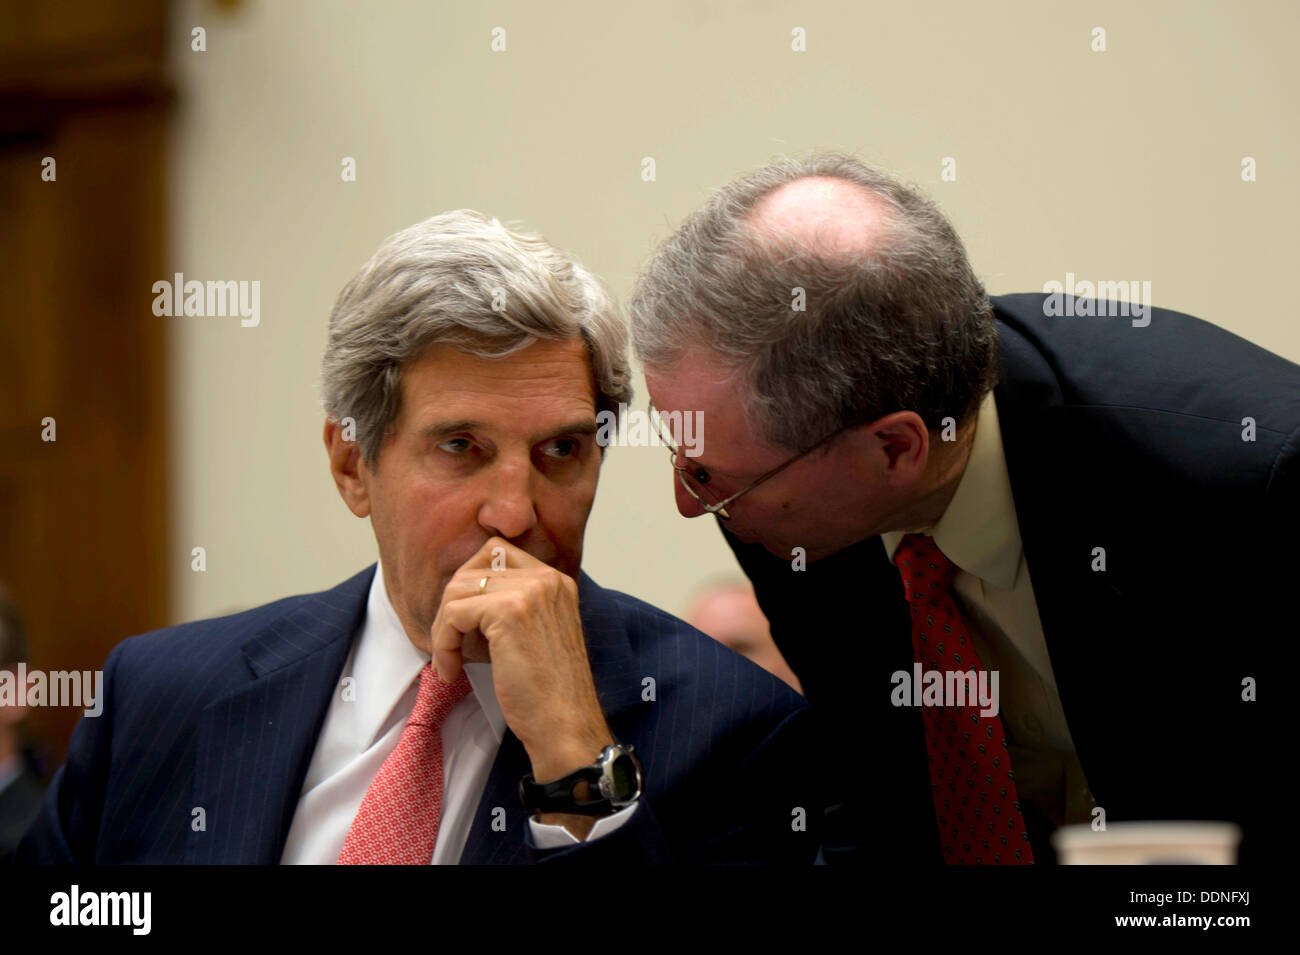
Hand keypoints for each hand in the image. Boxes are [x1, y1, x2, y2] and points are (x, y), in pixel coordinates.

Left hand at [429, 538, 613, 802]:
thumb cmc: (548, 693)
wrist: (566, 725)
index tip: (463, 623)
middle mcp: (546, 578)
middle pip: (472, 568)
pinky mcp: (509, 611)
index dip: (470, 585)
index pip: (495, 553)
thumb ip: (512, 607)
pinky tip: (451, 671)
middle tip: (449, 644)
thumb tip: (462, 596)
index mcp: (555, 581)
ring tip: (449, 662)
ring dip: (443, 630)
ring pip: (457, 590)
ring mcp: (530, 591)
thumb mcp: (536, 634)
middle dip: (451, 607)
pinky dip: (443, 643)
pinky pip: (453, 613)